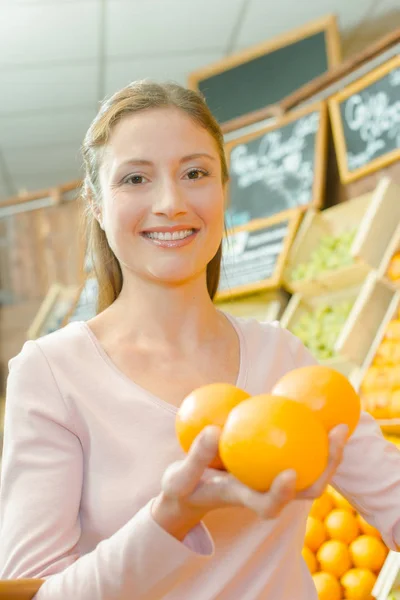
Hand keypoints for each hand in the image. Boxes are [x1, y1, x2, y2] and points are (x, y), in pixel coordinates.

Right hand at [152, 423, 347, 539]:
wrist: (189, 493)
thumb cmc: (184, 488)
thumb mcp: (180, 477)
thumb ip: (196, 457)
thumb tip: (214, 431)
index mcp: (244, 499)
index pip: (268, 505)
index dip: (282, 494)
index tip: (289, 474)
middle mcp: (265, 493)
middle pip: (305, 490)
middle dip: (326, 470)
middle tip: (336, 437)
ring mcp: (271, 481)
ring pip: (309, 472)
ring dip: (328, 453)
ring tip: (339, 425)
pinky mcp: (272, 467)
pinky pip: (297, 452)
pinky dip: (310, 437)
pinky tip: (312, 411)